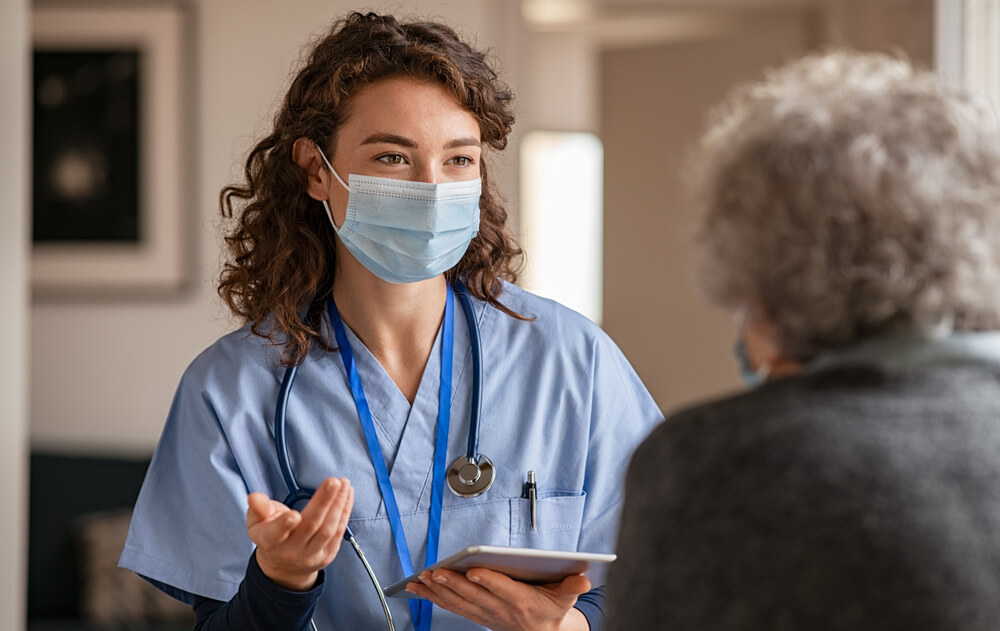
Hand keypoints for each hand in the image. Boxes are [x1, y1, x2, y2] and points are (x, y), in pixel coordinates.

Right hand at [246, 477, 353, 590]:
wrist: (285, 565)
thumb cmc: (271, 534)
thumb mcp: (257, 521)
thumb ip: (258, 508)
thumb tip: (254, 497)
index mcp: (270, 541)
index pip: (276, 534)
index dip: (284, 525)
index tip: (294, 514)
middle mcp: (291, 551)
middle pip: (310, 525)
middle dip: (323, 502)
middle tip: (333, 482)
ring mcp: (311, 555)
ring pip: (328, 529)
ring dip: (338, 504)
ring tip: (344, 484)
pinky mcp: (328, 554)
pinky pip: (339, 531)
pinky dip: (345, 511)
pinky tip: (347, 495)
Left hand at [406, 567, 590, 630]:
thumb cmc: (551, 610)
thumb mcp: (566, 598)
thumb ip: (572, 586)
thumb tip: (584, 578)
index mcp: (521, 601)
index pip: (502, 589)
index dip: (488, 581)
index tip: (474, 570)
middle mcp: (500, 609)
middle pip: (474, 595)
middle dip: (453, 584)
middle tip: (436, 572)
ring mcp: (485, 614)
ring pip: (458, 602)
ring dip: (438, 591)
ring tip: (421, 580)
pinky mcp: (475, 614)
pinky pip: (452, 606)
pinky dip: (434, 598)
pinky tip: (419, 588)